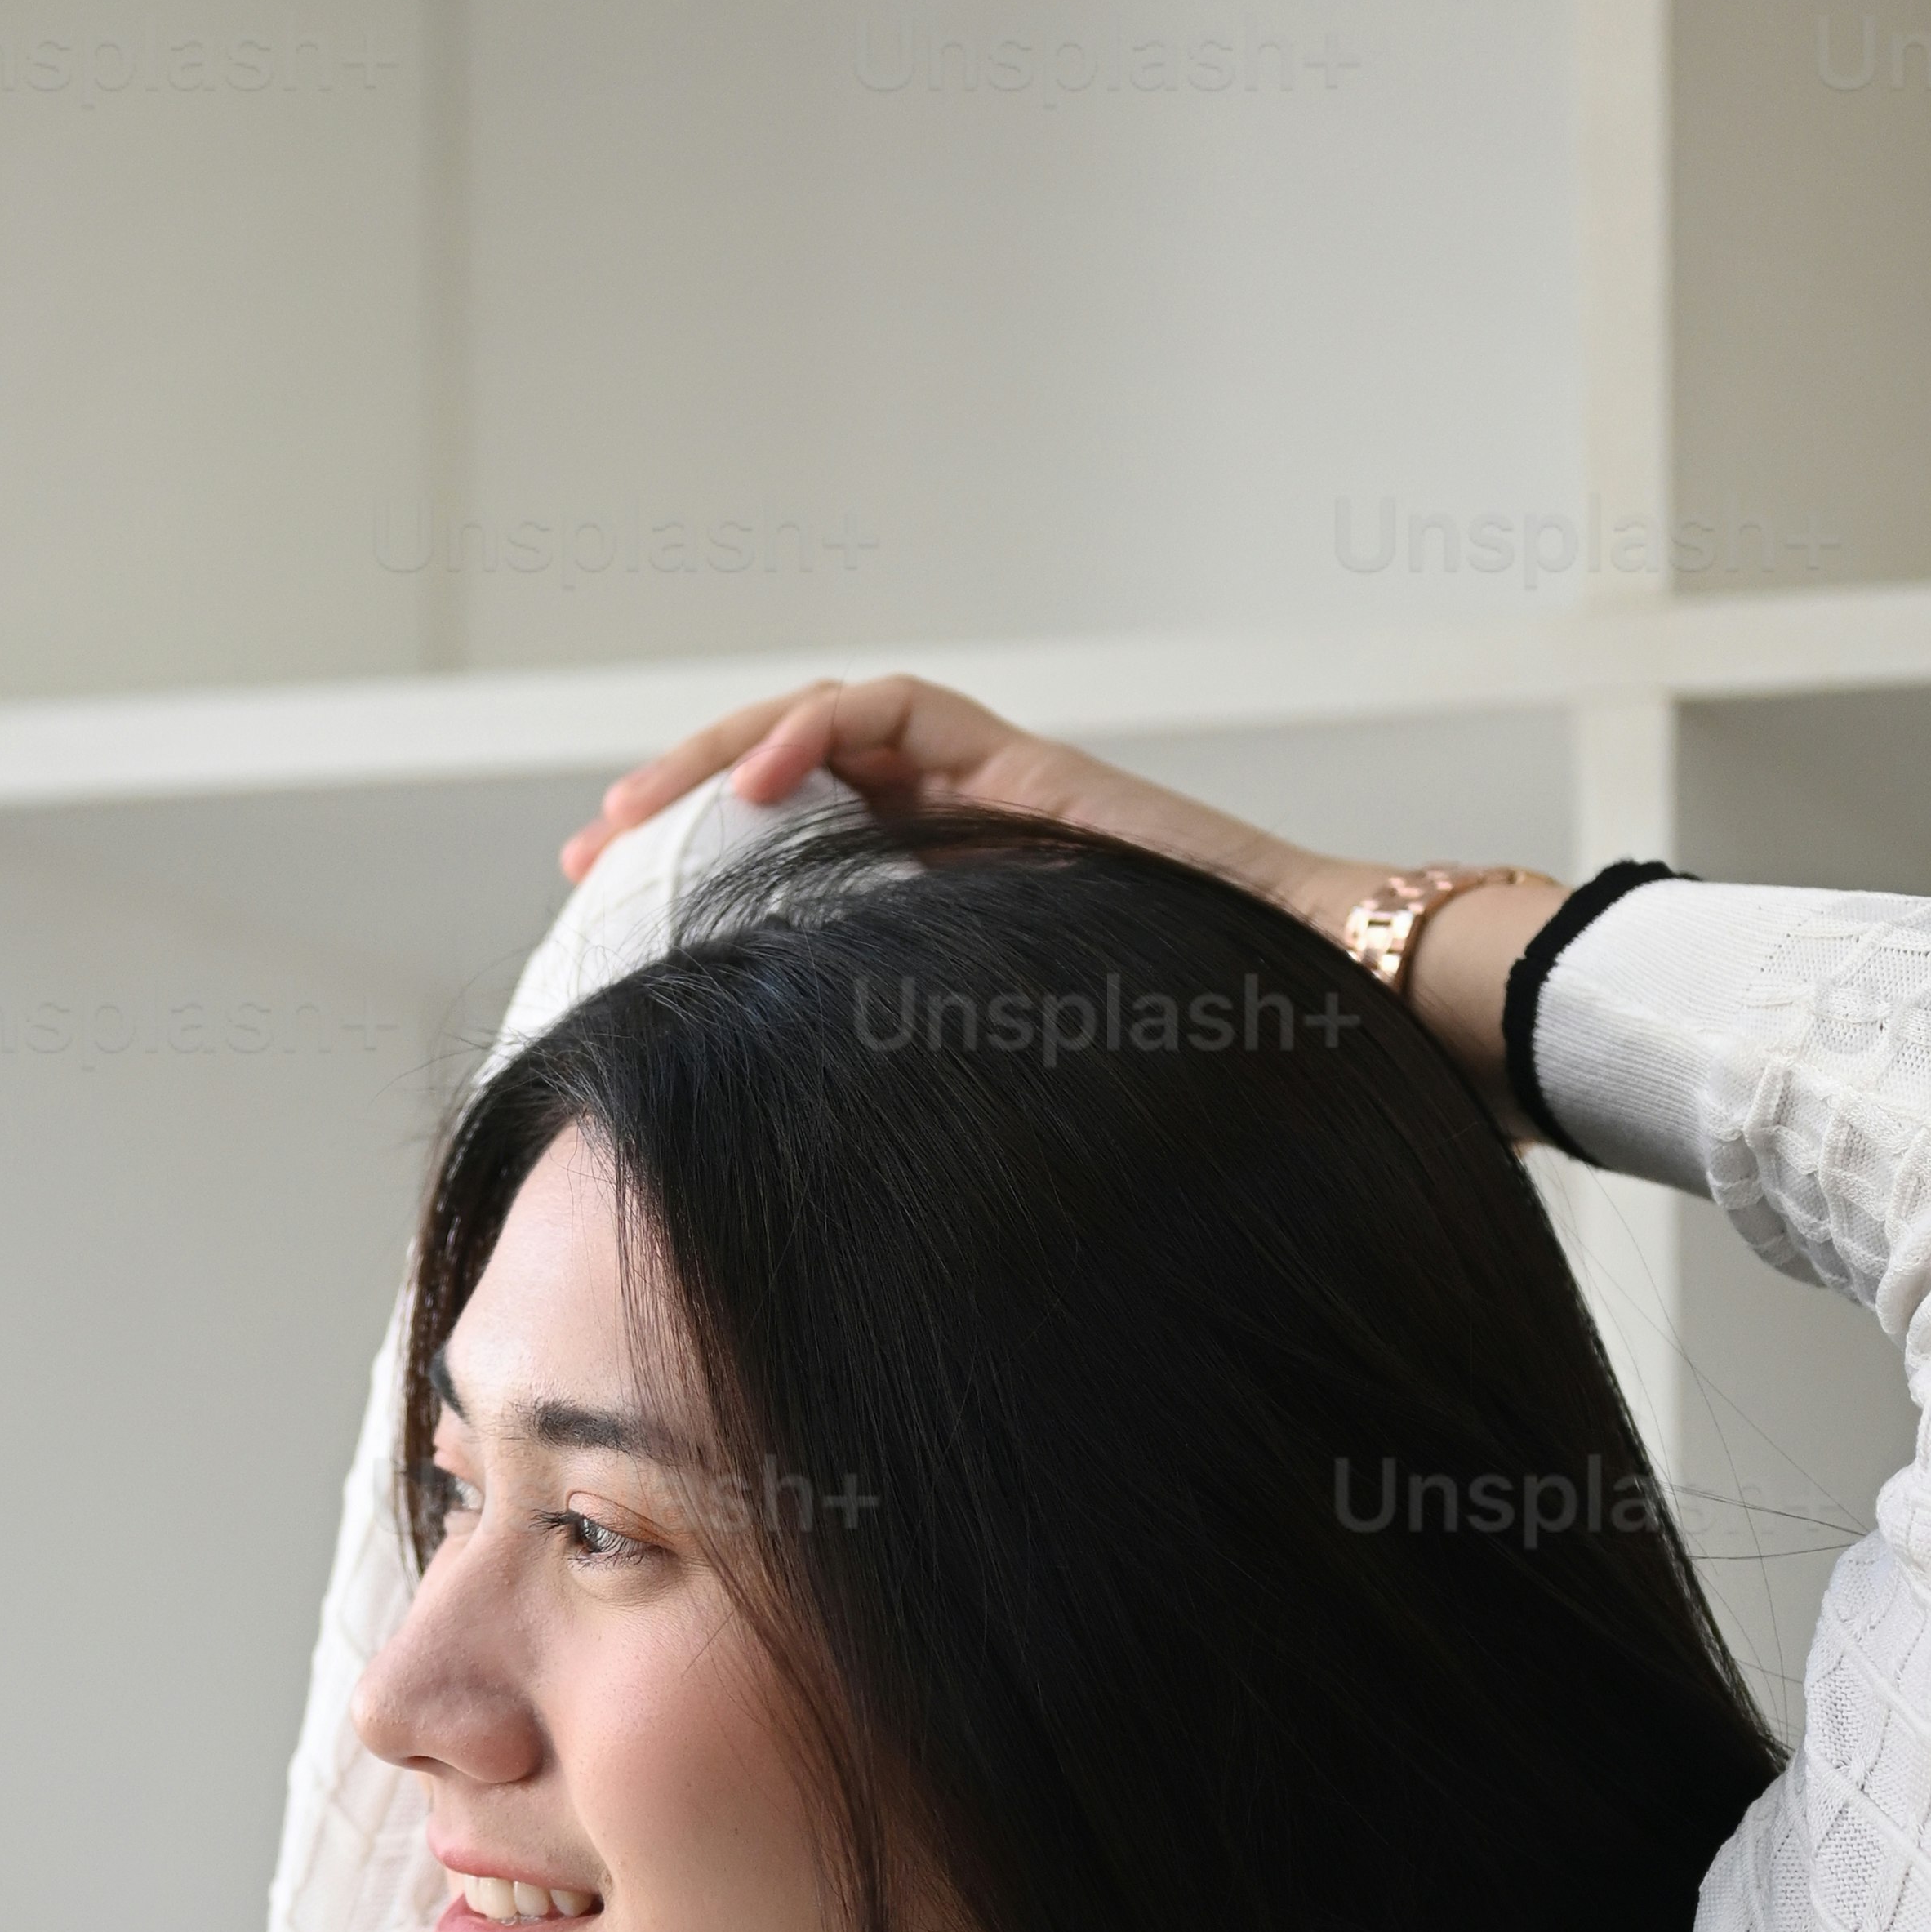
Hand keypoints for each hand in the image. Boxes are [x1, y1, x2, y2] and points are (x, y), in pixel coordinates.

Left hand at [557, 674, 1558, 1105]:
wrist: (1339, 1022)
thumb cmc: (1203, 1092)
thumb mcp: (1005, 1112)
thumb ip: (919, 1122)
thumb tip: (811, 1220)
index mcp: (942, 928)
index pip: (794, 872)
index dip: (699, 888)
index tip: (611, 935)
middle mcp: (961, 849)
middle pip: (789, 790)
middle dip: (677, 807)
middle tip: (591, 858)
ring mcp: (998, 797)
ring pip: (826, 726)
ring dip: (720, 753)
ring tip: (640, 814)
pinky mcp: (1034, 768)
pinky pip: (900, 711)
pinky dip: (815, 732)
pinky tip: (757, 791)